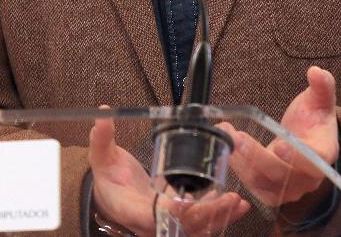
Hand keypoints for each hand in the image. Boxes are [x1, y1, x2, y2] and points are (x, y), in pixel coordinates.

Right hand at [89, 110, 249, 234]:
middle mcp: (150, 223)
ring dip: (218, 218)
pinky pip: (199, 225)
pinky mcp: (176, 222)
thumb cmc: (108, 179)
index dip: (172, 210)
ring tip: (238, 203)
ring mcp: (164, 225)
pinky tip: (236, 206)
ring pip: (194, 229)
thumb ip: (102, 139)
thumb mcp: (102, 158)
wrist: (110, 197)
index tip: (188, 200)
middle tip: (228, 198)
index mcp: (131, 209)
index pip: (153, 214)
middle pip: (181, 226)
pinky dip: (217, 217)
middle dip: (206, 214)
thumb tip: (102, 115)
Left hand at [223, 66, 339, 208]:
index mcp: (324, 153)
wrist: (306, 140)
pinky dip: (240, 171)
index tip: (279, 145)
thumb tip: (316, 72)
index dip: (298, 157)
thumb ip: (322, 86)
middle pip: (283, 174)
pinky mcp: (272, 192)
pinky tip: (227, 151)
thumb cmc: (313, 119)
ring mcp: (291, 188)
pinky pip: (255, 187)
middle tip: (235, 136)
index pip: (315, 160)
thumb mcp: (319, 100)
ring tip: (226, 137)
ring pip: (265, 182)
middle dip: (257, 156)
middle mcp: (309, 177)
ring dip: (242, 162)